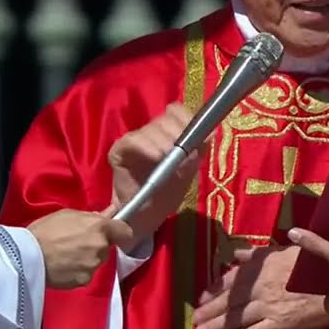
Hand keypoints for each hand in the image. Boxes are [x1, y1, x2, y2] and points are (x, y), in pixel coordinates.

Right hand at [26, 207, 132, 288]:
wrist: (27, 257)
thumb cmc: (44, 230)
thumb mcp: (67, 215)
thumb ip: (90, 216)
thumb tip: (106, 214)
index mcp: (99, 227)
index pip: (125, 231)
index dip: (119, 231)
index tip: (112, 232)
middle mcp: (101, 247)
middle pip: (107, 247)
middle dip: (97, 245)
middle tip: (78, 242)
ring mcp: (94, 266)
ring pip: (97, 261)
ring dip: (88, 258)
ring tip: (67, 255)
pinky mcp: (84, 281)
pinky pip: (86, 274)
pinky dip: (78, 271)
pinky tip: (64, 267)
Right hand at [109, 104, 201, 239]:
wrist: (146, 215)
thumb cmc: (167, 192)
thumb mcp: (189, 170)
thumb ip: (199, 151)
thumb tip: (210, 133)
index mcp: (169, 133)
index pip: (177, 112)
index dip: (188, 119)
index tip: (198, 135)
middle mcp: (152, 132)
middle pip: (165, 119)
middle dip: (178, 133)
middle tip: (185, 150)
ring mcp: (135, 139)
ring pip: (150, 129)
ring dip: (164, 142)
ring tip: (170, 157)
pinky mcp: (119, 150)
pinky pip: (132, 141)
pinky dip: (146, 147)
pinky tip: (157, 157)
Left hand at [191, 243, 328, 328]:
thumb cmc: (324, 262)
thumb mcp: (291, 250)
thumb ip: (262, 253)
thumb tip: (238, 253)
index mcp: (264, 266)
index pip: (233, 278)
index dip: (216, 288)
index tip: (203, 295)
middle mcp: (262, 286)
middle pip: (230, 300)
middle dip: (210, 311)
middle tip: (194, 321)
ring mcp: (269, 306)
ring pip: (236, 318)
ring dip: (216, 327)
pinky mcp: (281, 324)